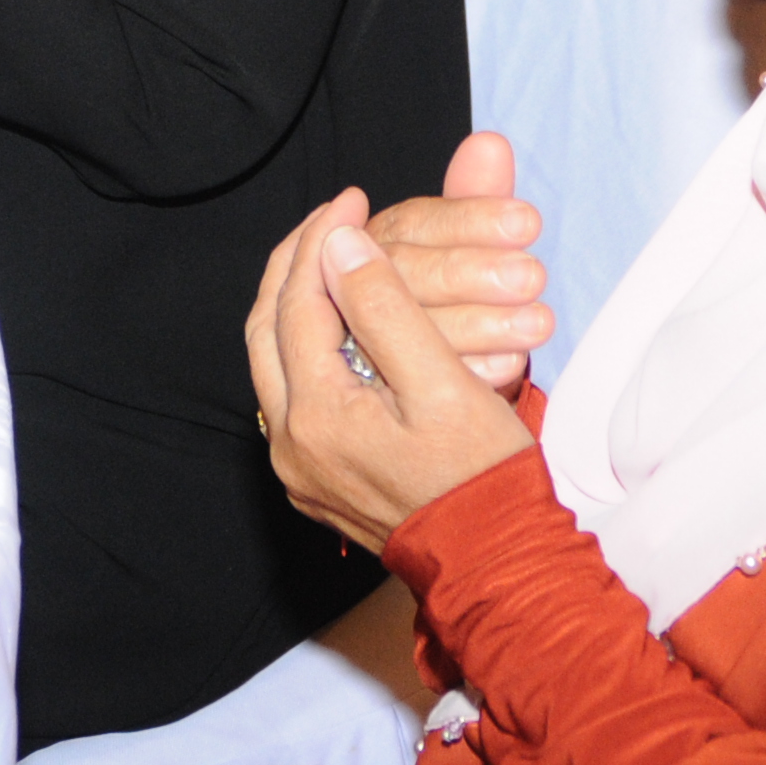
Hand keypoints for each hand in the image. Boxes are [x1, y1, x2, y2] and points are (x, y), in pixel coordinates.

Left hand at [248, 192, 539, 553]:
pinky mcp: (316, 480)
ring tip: (331, 257)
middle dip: (294, 265)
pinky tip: (340, 320)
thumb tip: (339, 245)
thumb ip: (386, 309)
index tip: (353, 198)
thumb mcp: (443, 382)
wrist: (498, 566)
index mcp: (317, 418)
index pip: (299, 303)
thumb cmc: (482, 477)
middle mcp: (291, 447)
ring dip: (296, 303)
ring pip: (275, 360)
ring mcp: (299, 469)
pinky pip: (293, 392)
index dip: (323, 241)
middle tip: (329, 219)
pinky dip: (308, 344)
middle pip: (268, 329)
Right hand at [367, 131, 553, 394]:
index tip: (528, 222)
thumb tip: (490, 143)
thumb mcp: (464, 245)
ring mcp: (361, 343)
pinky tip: (512, 366)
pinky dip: (468, 372)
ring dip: (479, 325)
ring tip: (537, 323)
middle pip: (405, 273)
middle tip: (532, 276)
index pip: (416, 222)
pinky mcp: (382, 394)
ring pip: (411, 331)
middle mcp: (357, 285)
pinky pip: (418, 387)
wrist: (432, 384)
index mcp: (374, 240)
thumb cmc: (447, 297)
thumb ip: (474, 198)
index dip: (473, 218)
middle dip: (473, 272)